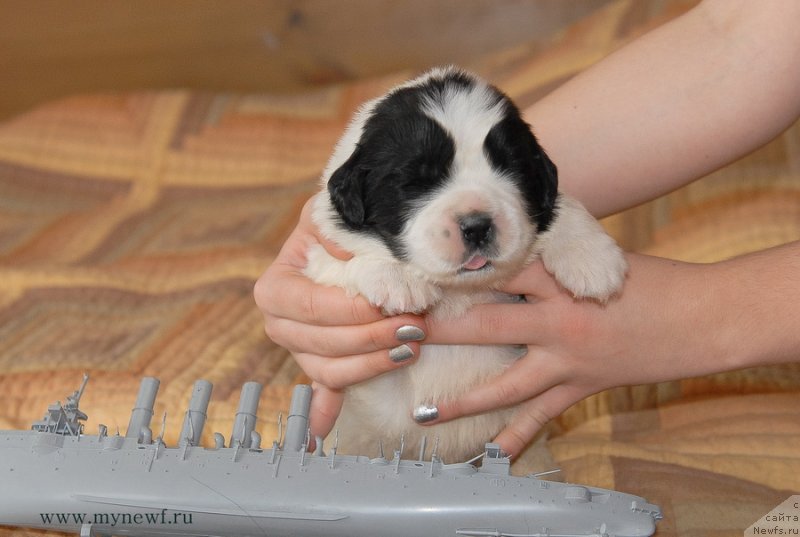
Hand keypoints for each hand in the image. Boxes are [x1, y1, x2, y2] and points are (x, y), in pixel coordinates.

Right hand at [253, 195, 427, 438]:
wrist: (339, 237)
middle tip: (414, 327)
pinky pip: (323, 390)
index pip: (311, 307)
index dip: (352, 312)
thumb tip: (347, 257)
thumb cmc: (337, 224)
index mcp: (277, 288)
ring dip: (371, 365)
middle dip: (372, 338)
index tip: (392, 306)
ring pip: (330, 370)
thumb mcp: (331, 213)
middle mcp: (280, 323)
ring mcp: (299, 348)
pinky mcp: (319, 361)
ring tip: (409, 350)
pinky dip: (323, 412)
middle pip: (323, 343)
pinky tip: (321, 435)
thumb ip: (337, 230)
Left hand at [420, 253, 731, 456]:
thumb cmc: (653, 280)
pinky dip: (519, 437)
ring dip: (464, 401)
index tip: (416, 276)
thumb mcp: (598, 256)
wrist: (703, 317)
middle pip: (487, 325)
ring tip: (424, 414)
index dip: (455, 274)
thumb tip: (512, 247)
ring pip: (506, 384)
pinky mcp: (582, 386)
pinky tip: (492, 455)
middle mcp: (558, 322)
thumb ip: (552, 257)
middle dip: (440, 331)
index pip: (497, 273)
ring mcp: (568, 360)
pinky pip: (543, 416)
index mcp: (561, 281)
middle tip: (398, 336)